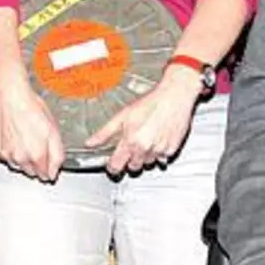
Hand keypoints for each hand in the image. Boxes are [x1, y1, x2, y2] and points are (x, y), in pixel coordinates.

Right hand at [0, 75, 65, 181]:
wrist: (10, 96)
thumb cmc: (31, 108)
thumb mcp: (54, 130)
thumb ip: (57, 155)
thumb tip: (54, 171)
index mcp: (36, 156)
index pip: (45, 176)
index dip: (49, 168)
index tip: (48, 159)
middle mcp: (19, 159)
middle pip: (30, 172)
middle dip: (35, 162)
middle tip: (36, 144)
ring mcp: (5, 154)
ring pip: (16, 165)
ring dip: (21, 157)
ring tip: (23, 137)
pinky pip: (3, 155)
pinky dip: (7, 149)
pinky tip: (11, 136)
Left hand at [88, 67, 203, 175]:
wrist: (174, 97)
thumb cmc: (151, 103)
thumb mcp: (122, 115)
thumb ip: (105, 133)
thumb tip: (90, 143)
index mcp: (130, 142)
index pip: (116, 166)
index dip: (112, 166)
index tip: (113, 163)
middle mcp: (144, 149)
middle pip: (133, 167)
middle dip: (131, 159)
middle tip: (133, 144)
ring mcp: (159, 151)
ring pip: (148, 163)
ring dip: (145, 155)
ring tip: (147, 138)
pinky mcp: (172, 150)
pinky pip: (162, 158)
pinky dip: (160, 152)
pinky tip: (158, 138)